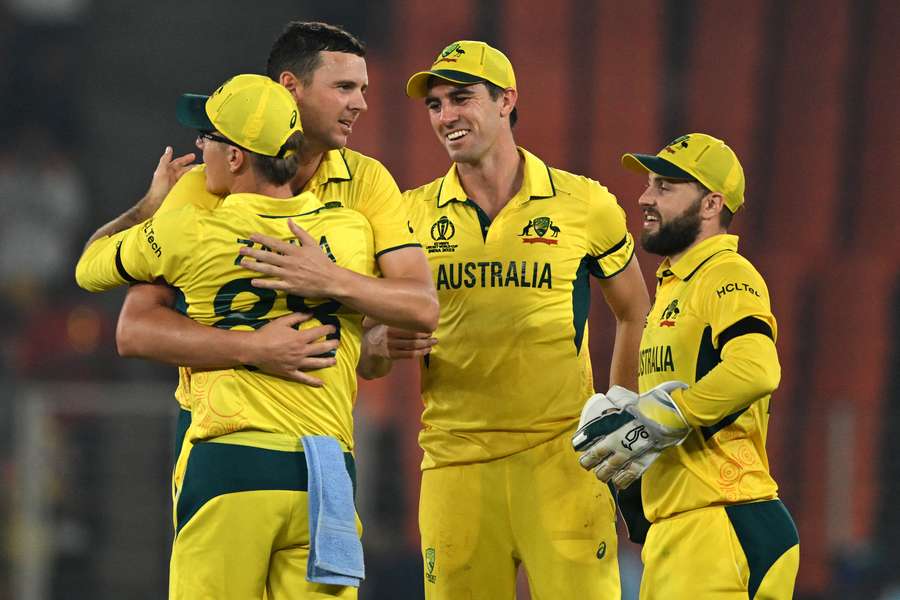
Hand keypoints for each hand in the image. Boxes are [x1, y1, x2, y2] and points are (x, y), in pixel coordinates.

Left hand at [139, 146, 195, 215]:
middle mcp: (172, 176)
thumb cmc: (158, 188)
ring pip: (187, 176)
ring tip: (202, 173)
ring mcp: (176, 183)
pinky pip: (188, 184)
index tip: (193, 156)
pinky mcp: (180, 190)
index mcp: (168, 170)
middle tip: (201, 165)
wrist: (157, 202)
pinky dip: (193, 182)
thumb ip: (165, 160)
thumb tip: (169, 149)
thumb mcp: (161, 171)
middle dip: (192, 166)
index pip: (178, 162)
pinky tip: (198, 183)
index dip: (185, 158)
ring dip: (194, 174)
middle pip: (184, 169)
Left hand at [238, 219, 337, 297]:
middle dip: (252, 253)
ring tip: (242, 263)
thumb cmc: (322, 261)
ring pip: (268, 270)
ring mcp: (289, 275)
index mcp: (294, 251)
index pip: (274, 244)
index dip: (261, 240)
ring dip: (253, 266)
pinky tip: (253, 282)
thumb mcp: (312, 244)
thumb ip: (299, 232)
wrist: (331, 280)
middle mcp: (289, 262)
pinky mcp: (290, 287)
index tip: (250, 236)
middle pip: (267, 256)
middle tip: (241, 251)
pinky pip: (274, 285)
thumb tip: (289, 221)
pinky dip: (263, 283)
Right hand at [246, 312, 338, 385]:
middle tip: (337, 343)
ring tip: (335, 361)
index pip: (319, 332)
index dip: (328, 329)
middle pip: (321, 348)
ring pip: (316, 363)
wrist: (253, 349)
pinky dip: (313, 381)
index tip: (333, 328)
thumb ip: (298, 317)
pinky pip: (304, 378)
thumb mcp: (282, 321)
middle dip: (331, 345)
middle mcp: (301, 351)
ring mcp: (297, 363)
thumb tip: (311, 313)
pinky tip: (321, 383)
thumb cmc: (267, 333)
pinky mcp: (290, 372)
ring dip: (327, 362)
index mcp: (300, 338)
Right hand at [366, 322, 437, 359]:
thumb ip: (399, 317)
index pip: (409, 327)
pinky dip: (421, 352)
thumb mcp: (387, 321)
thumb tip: (419, 309)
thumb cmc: (384, 330)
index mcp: (390, 325)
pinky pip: (410, 354)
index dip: (422, 329)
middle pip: (413, 337)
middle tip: (434, 336)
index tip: (430, 328)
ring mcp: (390, 347)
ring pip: (413, 346)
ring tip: (433, 342)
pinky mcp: (392, 355)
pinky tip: (427, 350)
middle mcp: (390, 336)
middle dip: (426, 338)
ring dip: (425, 345)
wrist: (370, 345)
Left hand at [572, 382, 689, 488]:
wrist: (667, 413)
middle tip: (586, 463)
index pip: (587, 437)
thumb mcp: (624, 399)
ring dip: (602, 473)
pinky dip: (622, 481)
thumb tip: (608, 401)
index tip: (578, 446)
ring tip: (601, 474)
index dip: (580, 443)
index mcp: (608, 424)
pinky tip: (618, 482)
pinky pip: (628, 476)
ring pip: (608, 470)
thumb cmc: (646, 404)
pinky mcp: (642, 461)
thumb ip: (614, 402)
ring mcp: (628, 453)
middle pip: (594, 457)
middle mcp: (615, 441)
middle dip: (588, 462)